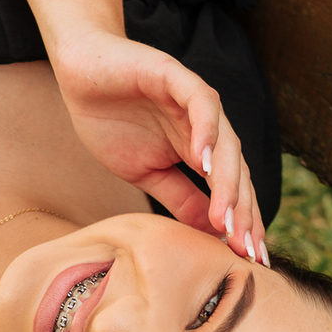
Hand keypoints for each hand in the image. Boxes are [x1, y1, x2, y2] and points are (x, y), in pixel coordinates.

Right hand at [53, 27, 265, 262]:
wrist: (80, 72)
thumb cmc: (109, 120)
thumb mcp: (145, 172)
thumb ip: (179, 198)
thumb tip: (210, 233)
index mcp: (199, 150)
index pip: (231, 190)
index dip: (243, 224)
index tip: (250, 260)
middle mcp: (205, 128)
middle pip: (237, 172)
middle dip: (244, 212)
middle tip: (247, 249)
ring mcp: (194, 102)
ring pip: (225, 143)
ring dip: (228, 182)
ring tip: (227, 218)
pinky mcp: (178, 77)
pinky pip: (202, 104)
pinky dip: (206, 131)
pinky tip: (204, 162)